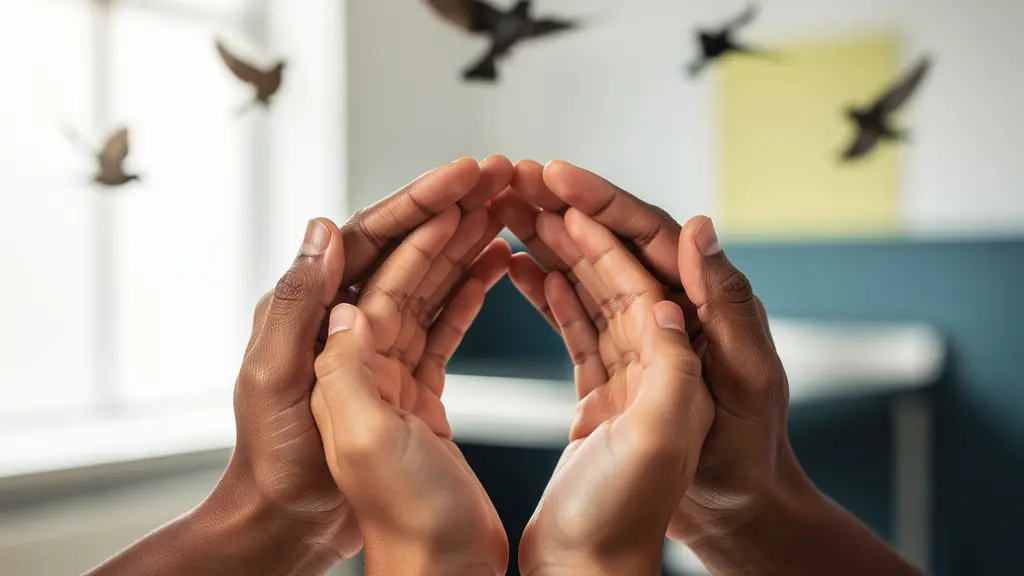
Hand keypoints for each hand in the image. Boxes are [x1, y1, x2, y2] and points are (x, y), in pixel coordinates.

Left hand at [225, 156, 512, 560]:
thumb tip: (321, 229)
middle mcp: (346, 322)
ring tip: (509, 210)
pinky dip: (470, 292)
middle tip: (505, 177)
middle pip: (410, 250)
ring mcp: (380, 350)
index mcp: (313, 312)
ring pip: (432, 280)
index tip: (467, 173)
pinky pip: (443, 323)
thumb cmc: (279, 466)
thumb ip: (299, 306)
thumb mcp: (279, 381)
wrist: (295, 528)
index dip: (423, 202)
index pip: (374, 239)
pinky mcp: (407, 380)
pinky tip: (498, 267)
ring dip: (468, 242)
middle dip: (457, 209)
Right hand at [500, 161, 921, 575]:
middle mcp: (671, 316)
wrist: (728, 518)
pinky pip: (576, 321)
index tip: (553, 174)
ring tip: (504, 211)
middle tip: (512, 179)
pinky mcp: (611, 374)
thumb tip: (699, 226)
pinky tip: (518, 269)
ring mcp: (637, 344)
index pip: (648, 237)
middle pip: (610, 248)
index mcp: (705, 308)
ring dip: (547, 242)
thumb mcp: (744, 379)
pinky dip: (547, 293)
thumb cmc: (744, 457)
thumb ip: (723, 304)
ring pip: (587, 278)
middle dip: (561, 210)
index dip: (600, 201)